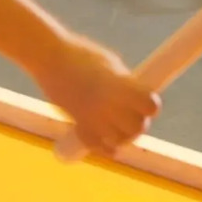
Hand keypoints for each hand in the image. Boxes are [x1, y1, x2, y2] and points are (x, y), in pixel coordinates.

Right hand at [38, 35, 159, 157]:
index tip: (147, 101)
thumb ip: (125, 83)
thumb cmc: (81, 54)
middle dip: (139, 122)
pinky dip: (105, 146)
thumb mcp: (111, 64)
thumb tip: (137, 97)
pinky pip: (98, 146)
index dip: (151, 105)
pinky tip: (107, 140)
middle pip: (138, 127)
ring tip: (120, 126)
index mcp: (120, 86)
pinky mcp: (78, 125)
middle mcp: (109, 105)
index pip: (149, 105)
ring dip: (124, 135)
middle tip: (134, 115)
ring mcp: (93, 118)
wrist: (50, 58)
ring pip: (120, 140)